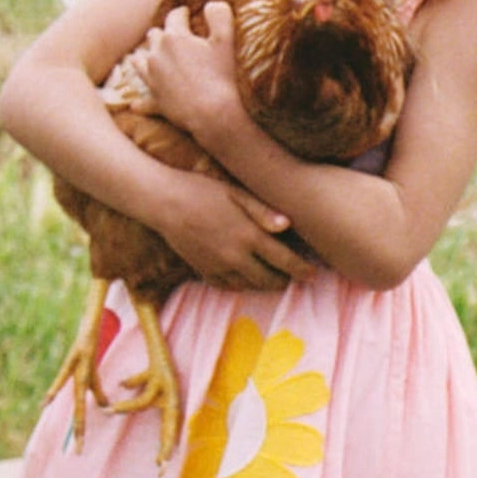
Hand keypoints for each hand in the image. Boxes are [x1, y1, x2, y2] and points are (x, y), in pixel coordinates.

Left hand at [139, 2, 243, 147]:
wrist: (214, 114)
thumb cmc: (222, 77)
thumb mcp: (226, 41)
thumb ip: (220, 16)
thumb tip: (213, 3)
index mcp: (174, 37)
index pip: (175, 16)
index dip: (183, 13)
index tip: (188, 14)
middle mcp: (157, 54)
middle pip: (154, 35)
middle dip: (164, 34)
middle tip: (175, 37)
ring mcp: (152, 78)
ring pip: (139, 60)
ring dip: (146, 57)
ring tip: (154, 59)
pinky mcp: (155, 100)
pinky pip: (142, 101)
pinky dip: (140, 102)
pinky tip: (136, 106)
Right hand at [156, 172, 314, 291]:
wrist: (163, 201)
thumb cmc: (203, 190)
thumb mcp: (236, 193)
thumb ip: (263, 211)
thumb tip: (288, 225)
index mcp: (249, 235)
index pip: (284, 261)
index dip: (301, 270)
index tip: (312, 275)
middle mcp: (235, 256)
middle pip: (269, 280)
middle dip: (285, 281)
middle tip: (293, 277)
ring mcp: (218, 266)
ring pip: (249, 287)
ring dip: (263, 285)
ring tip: (272, 278)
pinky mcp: (202, 270)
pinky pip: (227, 287)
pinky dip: (240, 286)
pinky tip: (245, 279)